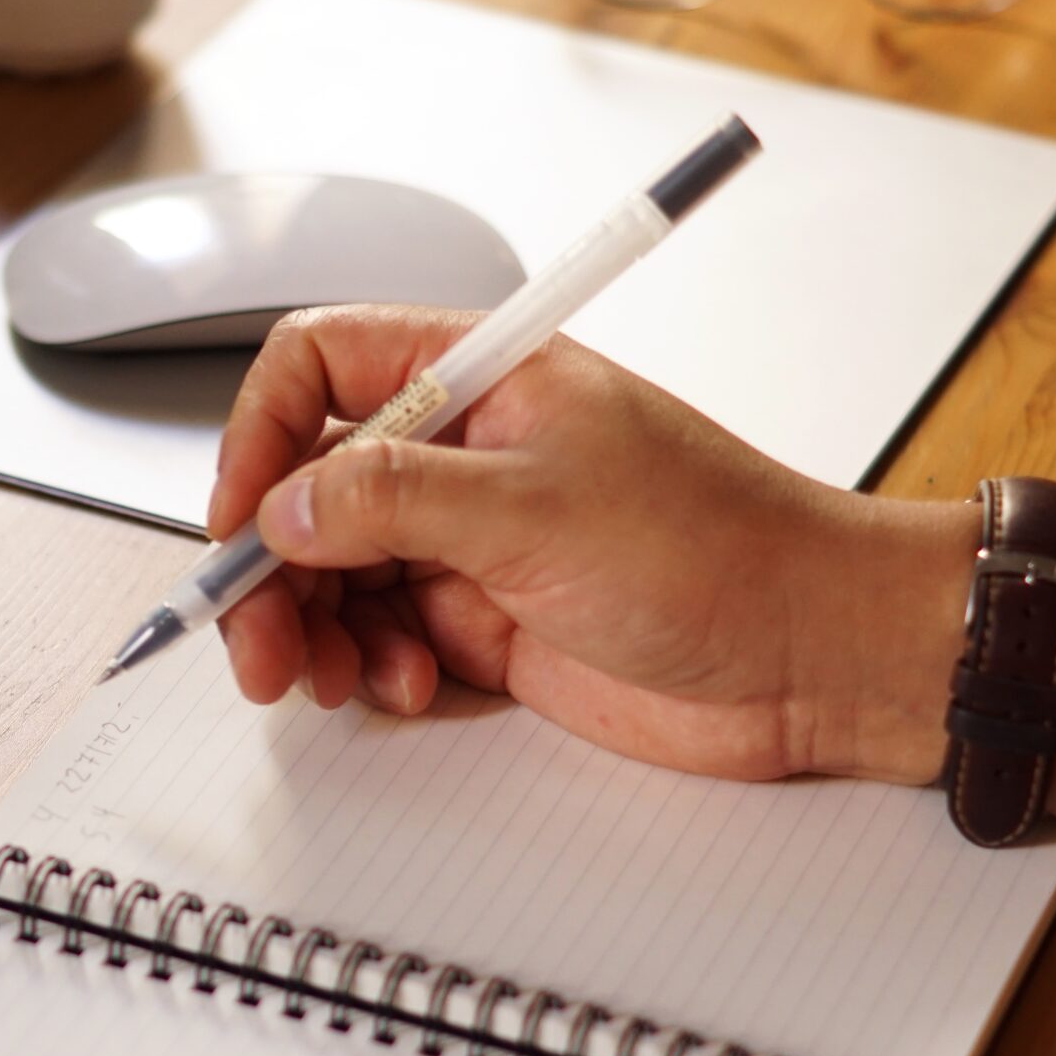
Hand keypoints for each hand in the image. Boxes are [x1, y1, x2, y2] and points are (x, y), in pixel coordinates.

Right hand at [205, 306, 974, 782]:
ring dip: (313, 632)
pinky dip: (371, 670)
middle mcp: (464, 453)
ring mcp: (471, 540)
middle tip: (254, 640)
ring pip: (335, 576)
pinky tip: (407, 686)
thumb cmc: (725, 550)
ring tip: (330, 677)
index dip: (260, 437)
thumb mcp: (536, 508)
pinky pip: (382, 640)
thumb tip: (285, 506)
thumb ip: (392, 499)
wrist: (815, 657)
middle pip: (308, 489)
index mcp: (481, 378)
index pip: (320, 368)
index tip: (240, 519)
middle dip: (270, 569)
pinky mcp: (486, 621)